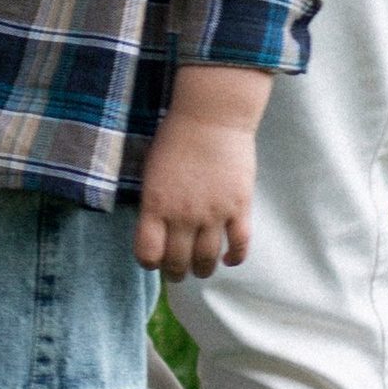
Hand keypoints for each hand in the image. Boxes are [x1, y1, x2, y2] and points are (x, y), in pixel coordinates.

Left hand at [135, 65, 271, 277]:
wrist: (211, 116)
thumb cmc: (175, 137)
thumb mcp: (151, 171)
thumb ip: (153, 203)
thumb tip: (155, 228)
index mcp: (156, 205)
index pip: (148, 254)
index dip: (149, 262)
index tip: (153, 259)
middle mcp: (183, 215)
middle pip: (178, 262)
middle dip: (175, 273)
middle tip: (177, 272)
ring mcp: (213, 213)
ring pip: (207, 259)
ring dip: (203, 270)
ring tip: (201, 270)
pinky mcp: (239, 207)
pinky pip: (240, 244)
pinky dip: (235, 257)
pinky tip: (229, 259)